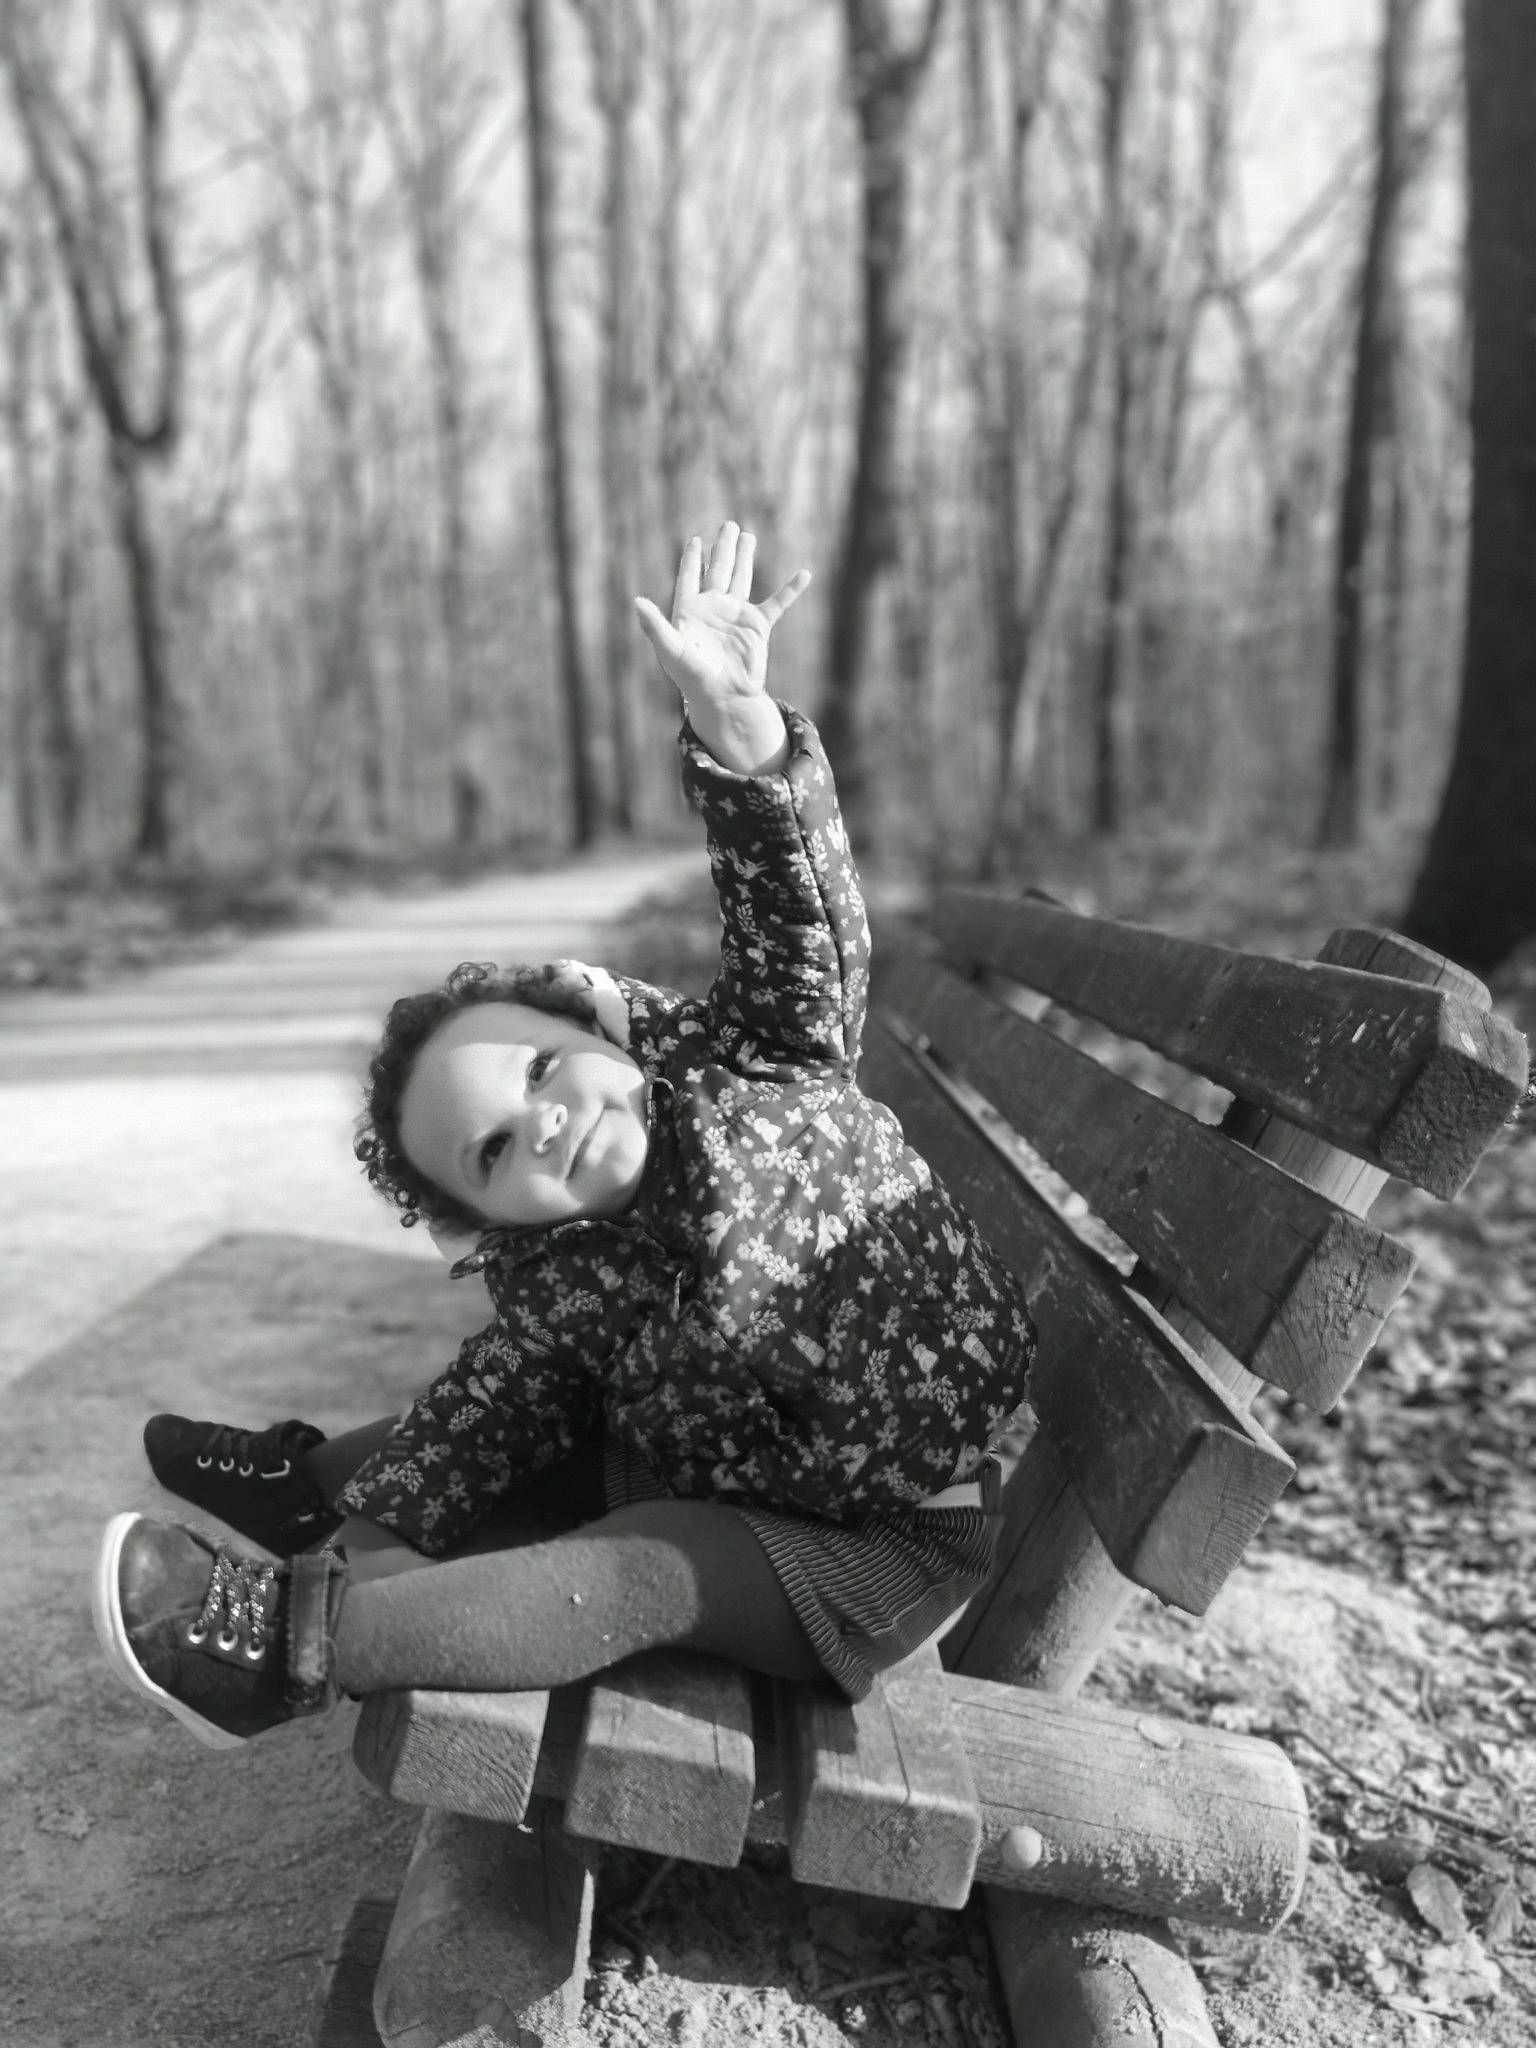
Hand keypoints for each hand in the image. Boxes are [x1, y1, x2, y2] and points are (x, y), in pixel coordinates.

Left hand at [634, 522, 809, 749]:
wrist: (724, 698)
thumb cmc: (692, 678)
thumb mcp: (670, 650)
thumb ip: (654, 625)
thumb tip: (637, 601)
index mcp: (690, 611)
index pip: (689, 578)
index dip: (692, 559)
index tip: (694, 541)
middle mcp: (714, 609)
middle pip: (718, 570)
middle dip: (722, 548)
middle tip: (728, 525)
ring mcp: (737, 615)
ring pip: (741, 578)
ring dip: (745, 557)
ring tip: (747, 536)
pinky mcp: (758, 626)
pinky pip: (777, 603)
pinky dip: (790, 590)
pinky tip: (804, 575)